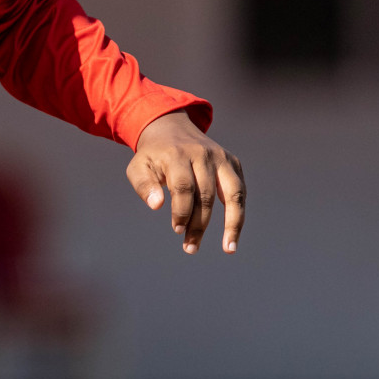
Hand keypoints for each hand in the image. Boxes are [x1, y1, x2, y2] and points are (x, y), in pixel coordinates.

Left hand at [127, 111, 244, 254]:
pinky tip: (232, 234)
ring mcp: (222, 158)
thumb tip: (157, 205)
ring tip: (228, 248)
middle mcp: (203, 154)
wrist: (171, 130)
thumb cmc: (153, 157)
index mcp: (178, 154)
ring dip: (232, 224)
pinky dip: (238, 214)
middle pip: (205, 194)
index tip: (177, 230)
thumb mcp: (138, 167)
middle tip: (190, 247)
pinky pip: (240, 192)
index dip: (181, 211)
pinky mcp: (233, 163)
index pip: (183, 186)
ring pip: (233, 194)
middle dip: (199, 224)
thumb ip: (143, 185)